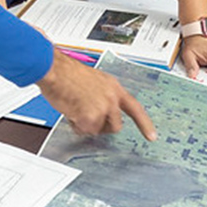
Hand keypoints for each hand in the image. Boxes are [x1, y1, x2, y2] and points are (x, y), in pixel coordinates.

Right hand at [37, 49, 156, 140]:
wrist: (55, 70)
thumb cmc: (67, 73)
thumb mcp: (93, 81)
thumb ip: (102, 96)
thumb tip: (101, 113)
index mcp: (114, 87)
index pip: (135, 108)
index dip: (144, 124)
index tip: (151, 136)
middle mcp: (112, 97)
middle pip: (116, 126)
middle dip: (102, 126)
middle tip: (88, 117)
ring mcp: (103, 107)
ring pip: (99, 130)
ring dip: (88, 125)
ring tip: (76, 110)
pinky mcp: (91, 116)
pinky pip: (85, 130)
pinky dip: (76, 125)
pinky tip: (70, 111)